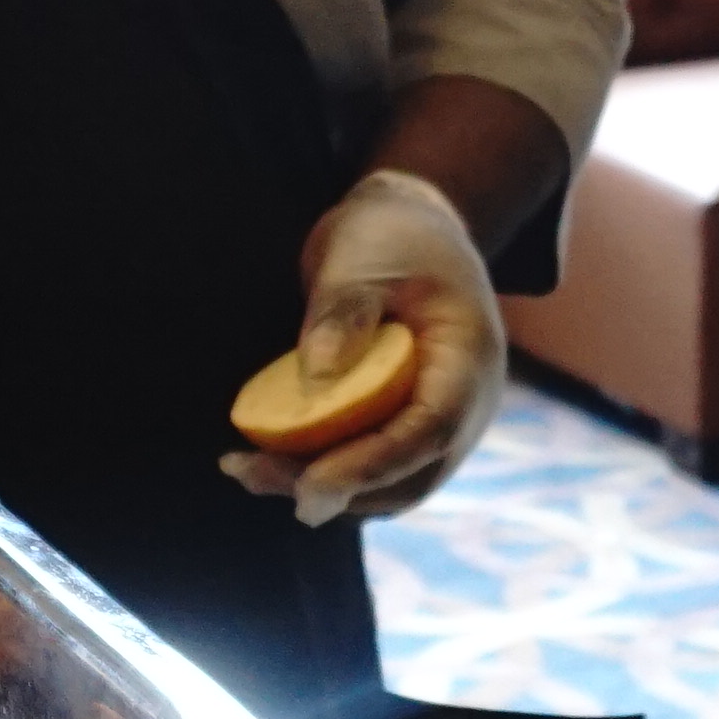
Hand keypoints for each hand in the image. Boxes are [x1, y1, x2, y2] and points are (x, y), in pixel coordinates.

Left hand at [223, 168, 503, 528]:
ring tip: (248, 471)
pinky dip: (326, 474)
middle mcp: (466, 405)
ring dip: (324, 489)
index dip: (371, 465)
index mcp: (469, 359)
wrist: (411, 229)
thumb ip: (342, 311)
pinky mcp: (406, 427)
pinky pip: (373, 470)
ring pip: (389, 486)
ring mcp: (440, 422)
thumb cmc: (390, 236)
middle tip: (254, 474)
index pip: (429, 430)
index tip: (308, 487)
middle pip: (409, 475)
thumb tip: (315, 376)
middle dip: (335, 488)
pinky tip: (268, 463)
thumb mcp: (362, 255)